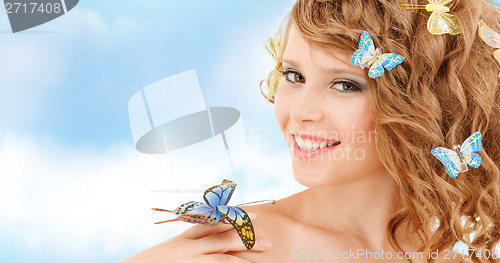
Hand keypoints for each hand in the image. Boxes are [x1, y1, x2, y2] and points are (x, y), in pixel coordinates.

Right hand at [121, 213, 271, 262]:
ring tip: (262, 260)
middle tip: (268, 242)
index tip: (253, 216)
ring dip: (243, 258)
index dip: (236, 218)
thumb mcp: (173, 248)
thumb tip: (212, 237)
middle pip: (224, 238)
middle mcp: (189, 246)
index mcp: (186, 235)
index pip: (215, 222)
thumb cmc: (153, 262)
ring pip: (222, 257)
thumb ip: (191, 242)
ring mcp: (190, 260)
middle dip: (247, 239)